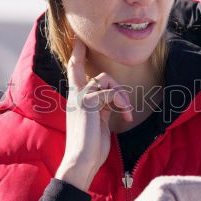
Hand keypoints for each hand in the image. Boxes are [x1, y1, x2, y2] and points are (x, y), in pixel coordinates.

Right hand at [56, 35, 132, 191]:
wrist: (82, 161)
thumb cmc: (92, 147)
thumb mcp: (98, 123)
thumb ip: (102, 108)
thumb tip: (113, 100)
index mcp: (77, 100)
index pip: (75, 70)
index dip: (77, 54)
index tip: (78, 39)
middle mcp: (76, 96)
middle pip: (98, 74)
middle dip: (117, 86)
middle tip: (125, 106)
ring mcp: (80, 98)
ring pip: (105, 79)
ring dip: (121, 94)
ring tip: (125, 111)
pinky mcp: (87, 102)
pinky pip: (110, 92)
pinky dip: (122, 103)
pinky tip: (125, 117)